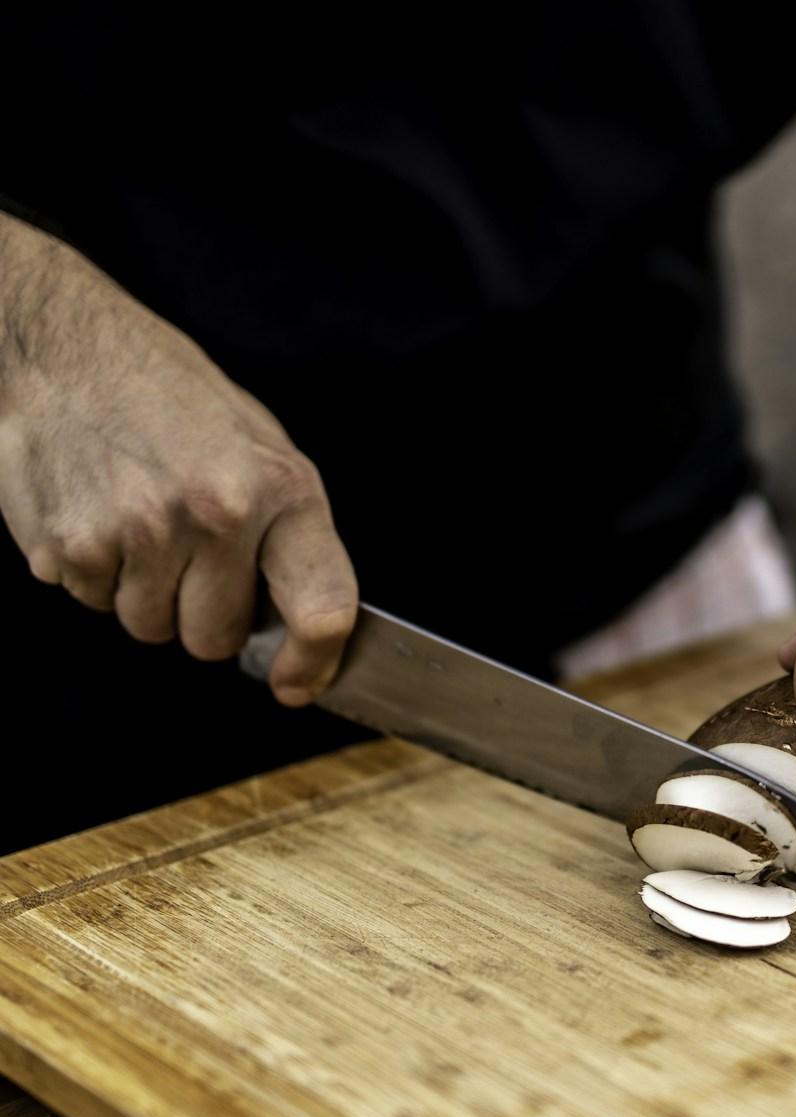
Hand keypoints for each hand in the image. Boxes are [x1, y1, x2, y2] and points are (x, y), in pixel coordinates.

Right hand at [0, 215, 355, 704]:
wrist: (68, 349)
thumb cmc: (175, 401)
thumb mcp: (263, 449)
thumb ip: (290, 537)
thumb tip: (310, 629)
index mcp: (282, 491)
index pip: (322, 608)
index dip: (313, 663)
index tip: (294, 683)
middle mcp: (216, 514)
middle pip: (214, 640)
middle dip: (203, 615)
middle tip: (189, 557)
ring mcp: (140, 533)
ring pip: (150, 630)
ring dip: (146, 596)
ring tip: (142, 525)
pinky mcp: (70, 545)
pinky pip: (93, 604)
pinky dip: (96, 575)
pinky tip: (100, 516)